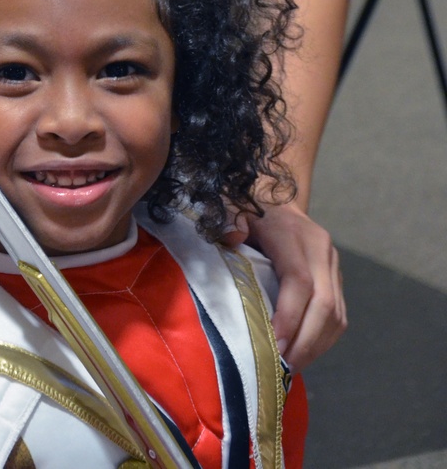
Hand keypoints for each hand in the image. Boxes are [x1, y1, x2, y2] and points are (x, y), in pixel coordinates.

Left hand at [224, 201, 345, 370]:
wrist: (273, 196)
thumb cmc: (245, 206)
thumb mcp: (229, 205)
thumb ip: (227, 218)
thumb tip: (233, 238)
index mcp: (293, 233)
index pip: (299, 280)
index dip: (290, 316)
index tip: (275, 346)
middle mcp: (320, 249)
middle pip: (324, 304)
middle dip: (305, 342)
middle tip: (282, 369)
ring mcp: (332, 264)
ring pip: (336, 315)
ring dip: (315, 347)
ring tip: (291, 368)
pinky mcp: (336, 278)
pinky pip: (339, 316)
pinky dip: (323, 340)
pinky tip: (302, 354)